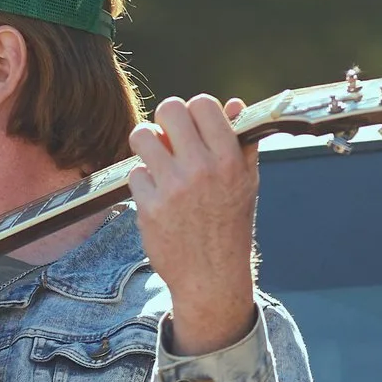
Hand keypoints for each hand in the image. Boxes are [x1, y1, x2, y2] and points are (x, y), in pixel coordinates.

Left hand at [127, 93, 257, 355]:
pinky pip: (134, 172)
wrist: (212, 277)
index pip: (202, 103)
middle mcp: (202, 168)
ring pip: (142, 135)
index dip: (193, 111)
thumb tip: (234, 104)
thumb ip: (240, 142)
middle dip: (165, 121)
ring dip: (146, 145)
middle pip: (168, 110)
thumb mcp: (246, 183)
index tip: (191, 127)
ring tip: (156, 161)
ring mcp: (173, 187)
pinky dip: (142, 181)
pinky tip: (155, 195)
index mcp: (230, 158)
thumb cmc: (230, 227)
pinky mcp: (149, 206)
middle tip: (168, 139)